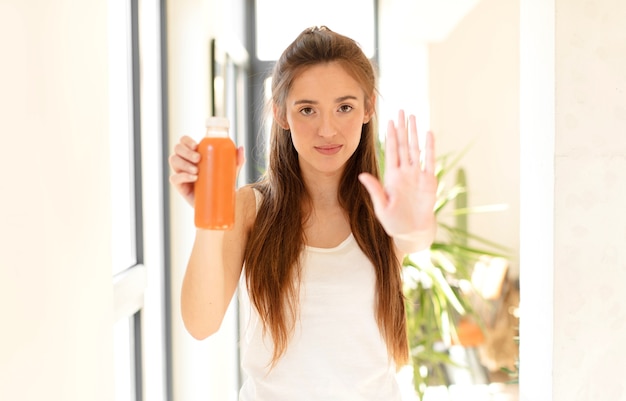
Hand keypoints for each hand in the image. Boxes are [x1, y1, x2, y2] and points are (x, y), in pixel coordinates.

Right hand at [168, 135, 244, 206]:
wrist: (217, 202)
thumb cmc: (221, 182)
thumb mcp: (230, 170)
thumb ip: (236, 160)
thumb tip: (241, 148)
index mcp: (193, 153)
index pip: (184, 141)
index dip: (187, 141)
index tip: (196, 146)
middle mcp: (184, 160)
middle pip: (177, 149)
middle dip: (186, 152)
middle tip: (198, 158)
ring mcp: (180, 172)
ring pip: (173, 161)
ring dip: (184, 164)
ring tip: (196, 170)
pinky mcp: (179, 185)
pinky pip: (174, 178)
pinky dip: (182, 176)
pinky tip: (192, 177)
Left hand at [359, 110, 436, 243]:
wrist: (411, 231)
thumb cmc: (394, 221)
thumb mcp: (381, 206)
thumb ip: (374, 189)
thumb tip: (361, 175)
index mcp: (392, 176)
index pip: (391, 151)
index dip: (390, 136)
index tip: (388, 121)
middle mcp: (405, 172)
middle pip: (403, 145)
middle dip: (402, 128)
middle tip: (401, 110)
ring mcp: (417, 175)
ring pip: (416, 148)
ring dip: (414, 133)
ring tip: (413, 117)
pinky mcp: (429, 181)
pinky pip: (430, 160)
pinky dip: (429, 147)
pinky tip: (428, 133)